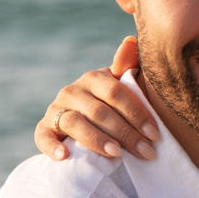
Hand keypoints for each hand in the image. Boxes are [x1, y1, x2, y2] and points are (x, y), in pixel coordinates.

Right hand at [36, 37, 162, 161]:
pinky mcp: (44, 129)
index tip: (155, 135)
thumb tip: (130, 40)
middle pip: (99, 111)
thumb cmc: (113, 105)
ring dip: (97, 140)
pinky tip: (65, 156)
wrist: (88, 124)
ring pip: (75, 123)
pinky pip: (43, 137)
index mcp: (93, 78)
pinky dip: (52, 146)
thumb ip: (128, 66)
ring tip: (117, 155)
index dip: (137, 114)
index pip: (116, 93)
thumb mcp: (122, 87)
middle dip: (126, 134)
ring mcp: (56, 110)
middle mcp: (72, 91)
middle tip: (147, 153)